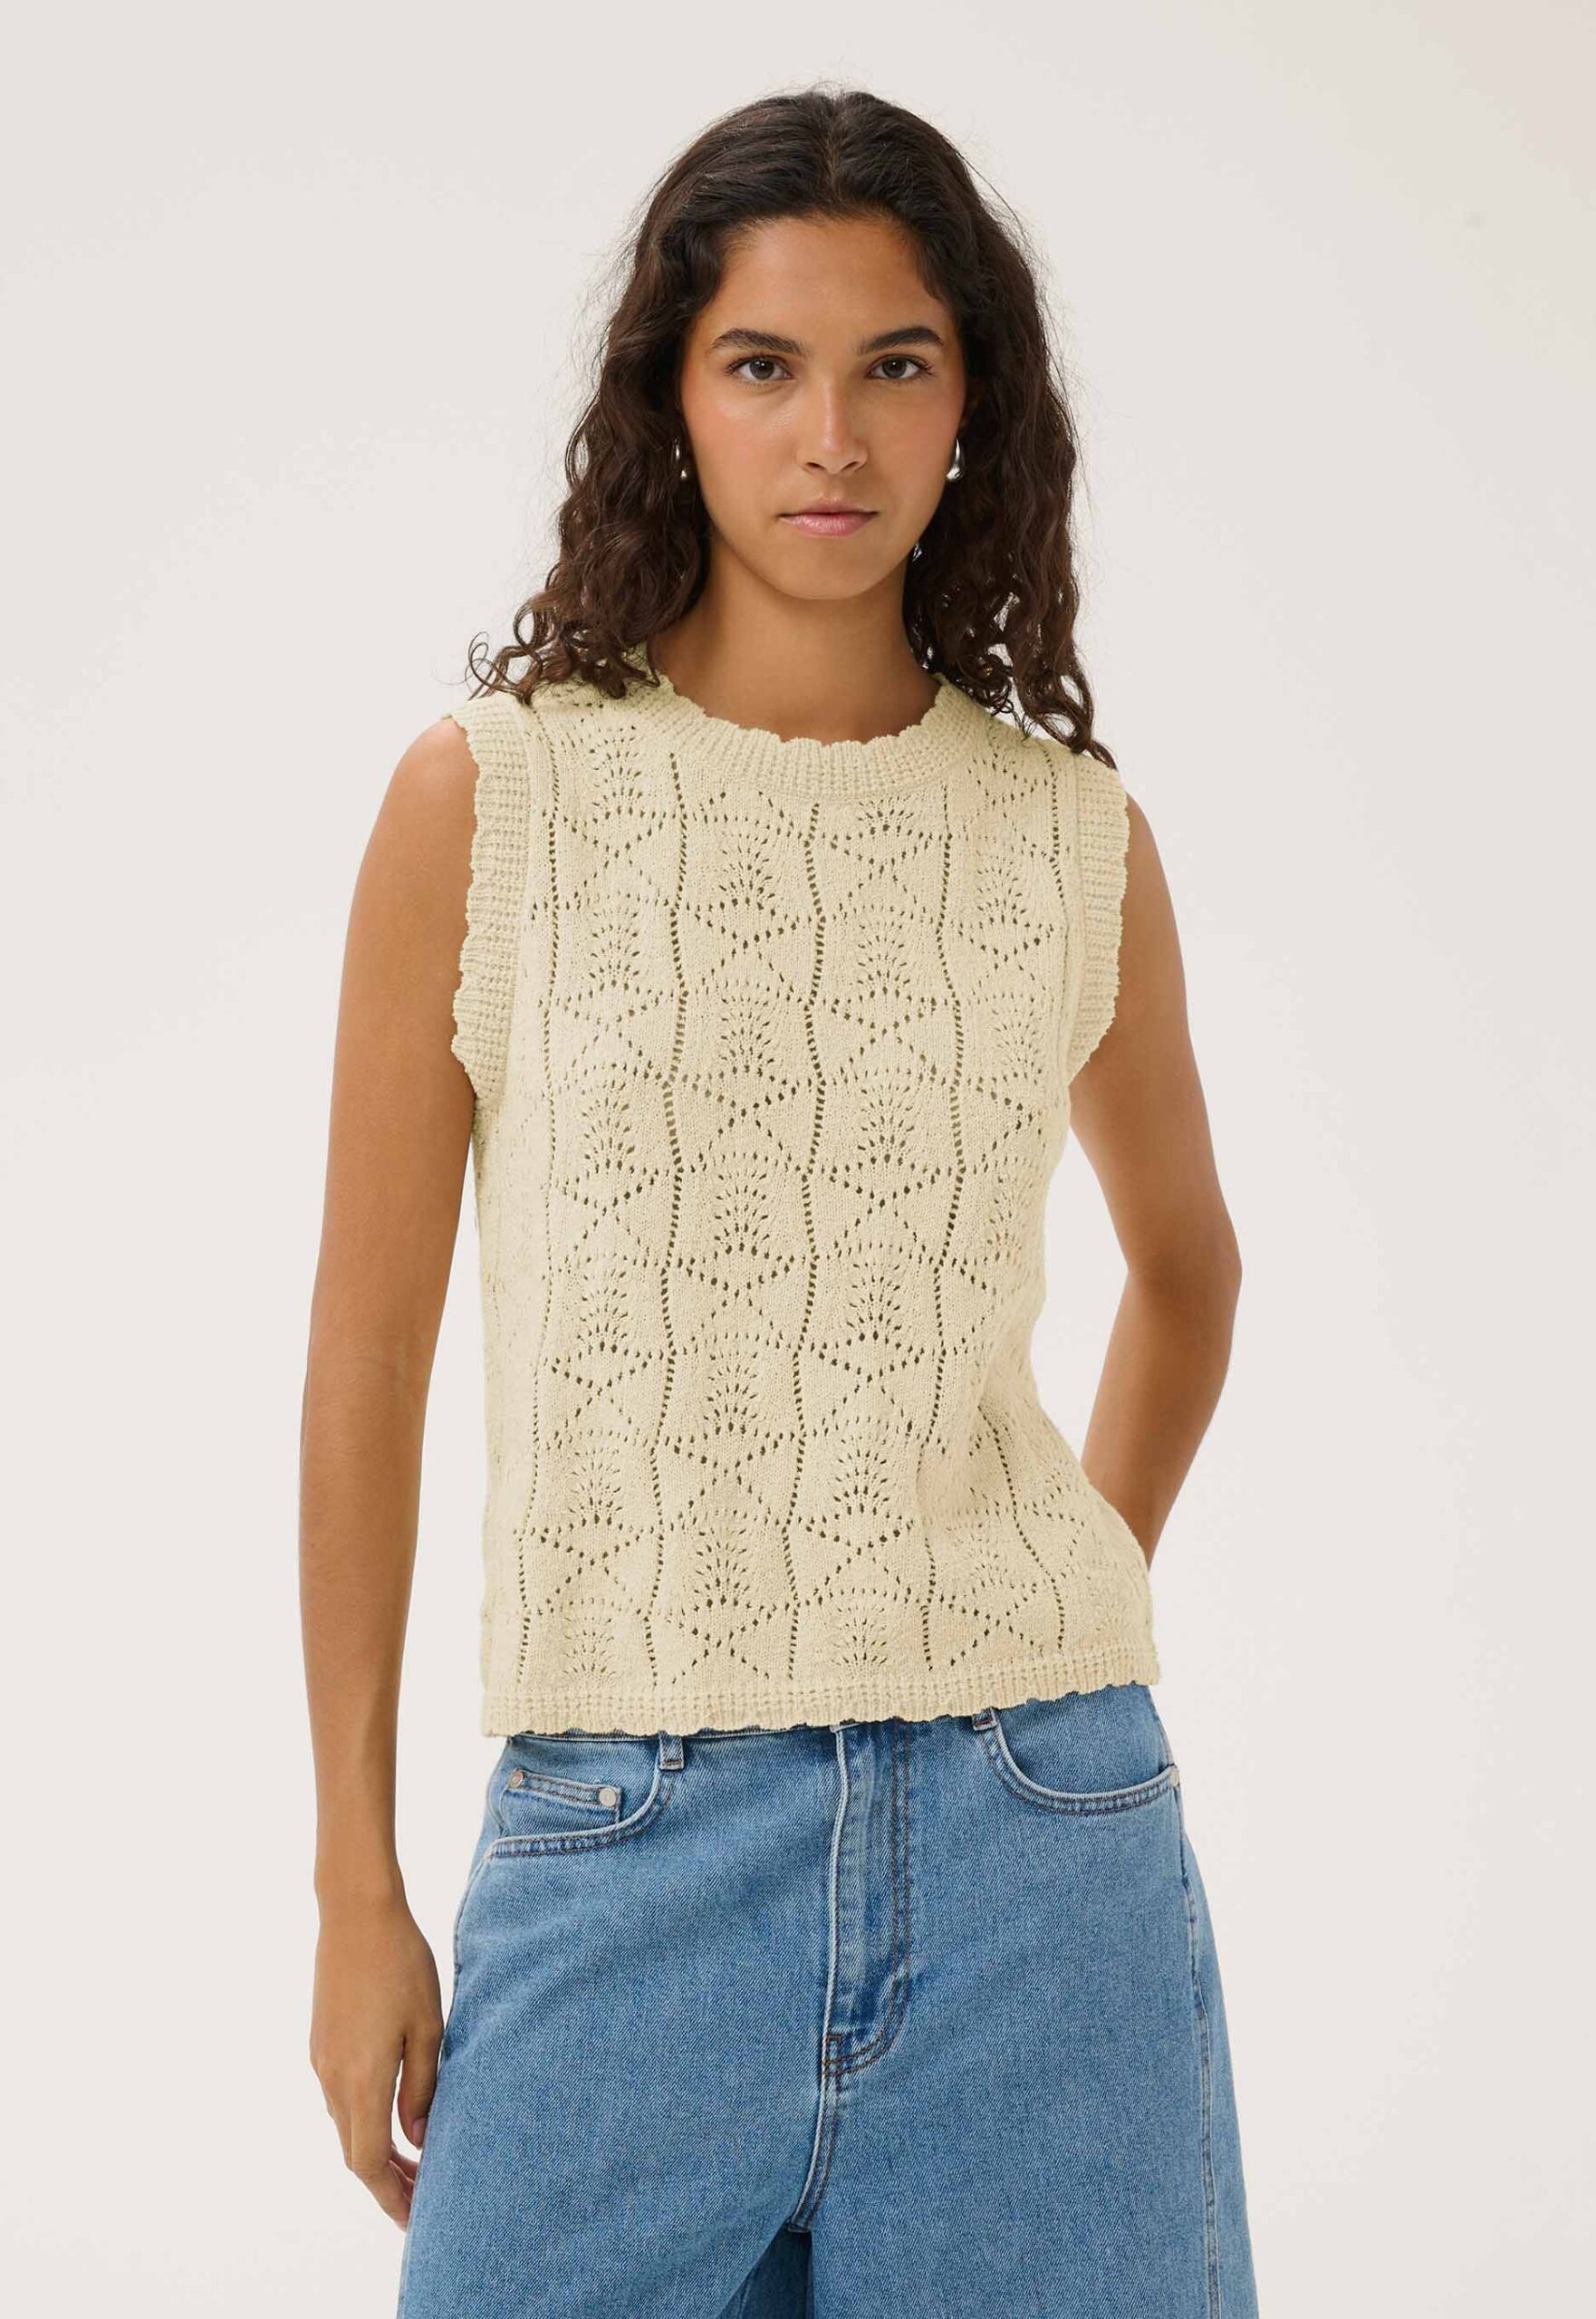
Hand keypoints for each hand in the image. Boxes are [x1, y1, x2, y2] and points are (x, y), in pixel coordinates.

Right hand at [310, 1890, 443, 2226]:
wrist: (354, 1912)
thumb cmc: (401, 1962)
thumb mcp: (428, 2026)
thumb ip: (423, 2088)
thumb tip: (418, 2139)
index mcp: (361, 2079)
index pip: (369, 2163)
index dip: (391, 2196)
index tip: (417, 2217)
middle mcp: (332, 2078)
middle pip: (354, 2153)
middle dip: (387, 2182)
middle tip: (424, 2198)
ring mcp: (321, 2060)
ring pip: (346, 2126)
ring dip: (376, 2151)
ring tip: (416, 2162)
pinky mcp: (320, 2043)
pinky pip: (340, 2098)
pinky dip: (365, 2120)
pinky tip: (392, 2114)